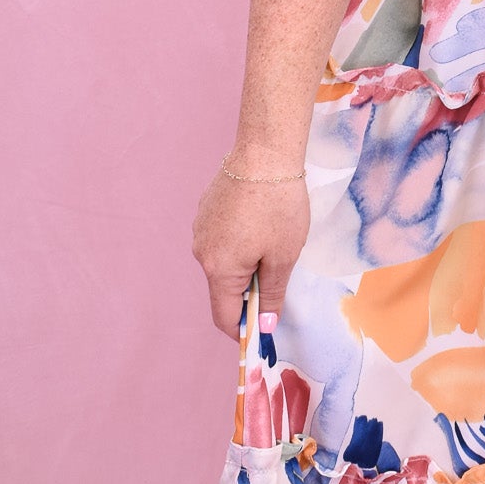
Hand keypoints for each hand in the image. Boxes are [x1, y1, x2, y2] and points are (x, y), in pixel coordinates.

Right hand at [191, 158, 311, 339]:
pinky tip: (262, 222)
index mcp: (219, 269)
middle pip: (224, 288)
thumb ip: (272, 293)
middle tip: (280, 277)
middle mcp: (202, 252)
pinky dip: (240, 242)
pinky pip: (222, 238)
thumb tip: (265, 324)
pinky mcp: (205, 210)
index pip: (223, 316)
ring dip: (246, 264)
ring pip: (223, 262)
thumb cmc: (279, 206)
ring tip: (275, 242)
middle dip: (250, 292)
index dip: (243, 330)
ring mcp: (200, 229)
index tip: (264, 331)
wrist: (264, 152)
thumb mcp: (284, 256)